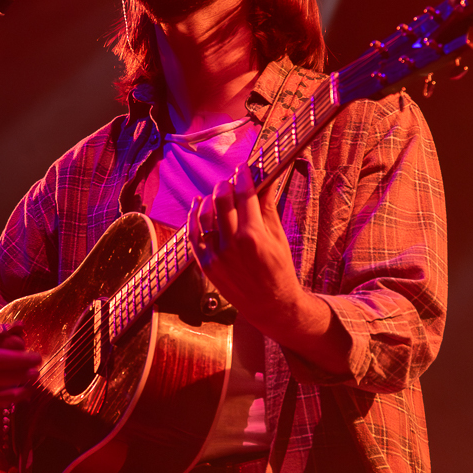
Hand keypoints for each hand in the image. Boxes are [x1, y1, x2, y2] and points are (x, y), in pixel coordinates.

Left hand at [189, 164, 350, 373]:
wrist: (270, 305)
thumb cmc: (279, 270)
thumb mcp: (278, 237)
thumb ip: (266, 207)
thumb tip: (263, 181)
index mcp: (254, 235)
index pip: (244, 194)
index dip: (243, 176)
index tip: (244, 168)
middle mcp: (232, 244)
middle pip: (222, 200)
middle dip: (226, 185)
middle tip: (231, 181)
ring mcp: (216, 255)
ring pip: (205, 214)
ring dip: (210, 199)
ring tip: (218, 194)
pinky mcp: (206, 264)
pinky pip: (193, 234)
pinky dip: (193, 217)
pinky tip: (197, 205)